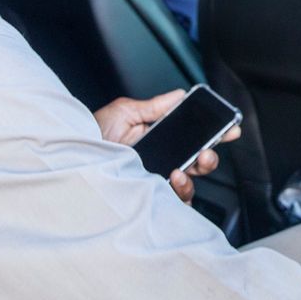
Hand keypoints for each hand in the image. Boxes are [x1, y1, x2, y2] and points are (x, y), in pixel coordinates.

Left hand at [92, 91, 238, 202]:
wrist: (70, 158)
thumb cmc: (91, 136)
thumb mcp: (123, 112)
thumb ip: (154, 107)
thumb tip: (180, 94)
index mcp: (159, 139)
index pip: (193, 137)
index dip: (214, 134)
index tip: (230, 129)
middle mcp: (160, 162)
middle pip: (197, 164)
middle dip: (210, 158)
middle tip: (207, 152)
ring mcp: (154, 182)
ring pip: (189, 185)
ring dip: (193, 177)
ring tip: (183, 169)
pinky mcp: (147, 199)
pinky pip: (173, 204)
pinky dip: (178, 193)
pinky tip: (171, 181)